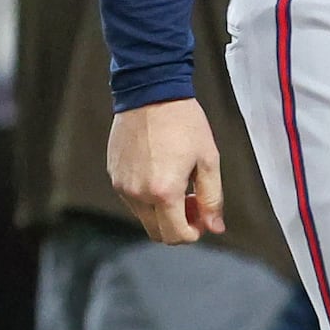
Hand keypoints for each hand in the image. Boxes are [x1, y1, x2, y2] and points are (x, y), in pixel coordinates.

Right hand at [108, 98, 224, 242]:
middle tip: (191, 201)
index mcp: (164, 192)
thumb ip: (212, 198)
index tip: (201, 218)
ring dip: (161, 211)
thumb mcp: (208, 160)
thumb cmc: (183, 122)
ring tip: (176, 182)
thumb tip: (215, 227)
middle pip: (157, 232)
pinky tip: (158, 171)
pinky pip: (132, 199)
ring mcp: (122, 185)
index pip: (176, 236)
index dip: (193, 233)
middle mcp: (138, 193)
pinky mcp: (114, 175)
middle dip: (178, 225)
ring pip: (144, 217)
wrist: (150, 92)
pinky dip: (147, 196)